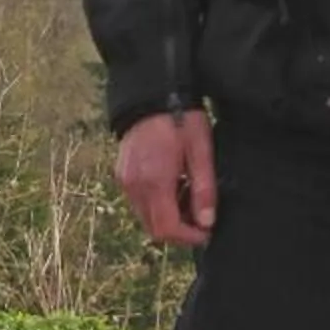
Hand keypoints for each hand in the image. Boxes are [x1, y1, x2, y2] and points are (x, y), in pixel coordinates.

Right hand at [116, 110, 216, 247]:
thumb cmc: (180, 118)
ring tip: (188, 198)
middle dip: (179, 231)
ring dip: (167, 218)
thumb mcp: (200, 150)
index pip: (167, 228)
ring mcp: (125, 180)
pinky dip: (156, 204)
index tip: (207, 232)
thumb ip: (203, 189)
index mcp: (154, 181)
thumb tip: (207, 222)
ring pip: (145, 217)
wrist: (150, 92)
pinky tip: (173, 186)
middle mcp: (134, 185)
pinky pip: (138, 201)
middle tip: (201, 218)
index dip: (189, 237)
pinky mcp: (122, 173)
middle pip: (154, 228)